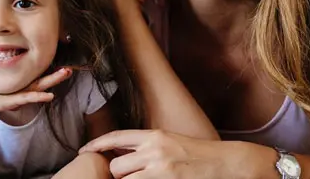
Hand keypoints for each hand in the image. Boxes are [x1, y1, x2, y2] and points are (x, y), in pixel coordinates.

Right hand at [0, 67, 72, 112]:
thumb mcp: (0, 93)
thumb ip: (10, 96)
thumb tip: (16, 101)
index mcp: (18, 83)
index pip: (38, 77)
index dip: (50, 73)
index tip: (63, 67)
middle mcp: (19, 85)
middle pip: (42, 79)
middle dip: (57, 74)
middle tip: (70, 69)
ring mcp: (17, 91)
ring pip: (39, 86)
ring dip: (53, 79)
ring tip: (66, 73)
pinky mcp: (12, 99)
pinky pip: (29, 98)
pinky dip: (40, 97)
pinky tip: (49, 96)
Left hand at [80, 129, 259, 177]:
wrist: (227, 163)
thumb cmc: (199, 154)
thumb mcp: (170, 142)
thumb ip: (146, 146)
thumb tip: (121, 153)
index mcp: (153, 135)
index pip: (115, 137)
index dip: (96, 145)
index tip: (83, 152)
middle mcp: (153, 149)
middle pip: (116, 165)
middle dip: (116, 175)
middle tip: (125, 178)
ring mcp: (160, 167)